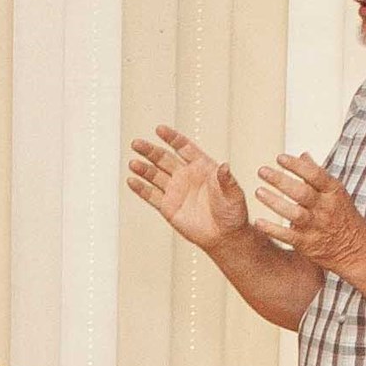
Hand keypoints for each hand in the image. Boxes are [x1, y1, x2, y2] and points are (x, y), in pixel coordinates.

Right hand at [124, 127, 251, 247]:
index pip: (183, 147)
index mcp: (202, 166)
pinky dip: (141, 188)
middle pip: (164, 158)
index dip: (171, 138)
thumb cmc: (233, 212)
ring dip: (143, 169)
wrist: (225, 235)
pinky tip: (131, 180)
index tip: (159, 130)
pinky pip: (151, 195)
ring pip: (155, 175)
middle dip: (150, 151)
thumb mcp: (233, 192)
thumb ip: (226, 179)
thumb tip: (224, 166)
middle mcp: (186, 176)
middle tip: (137, 144)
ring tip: (133, 163)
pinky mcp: (168, 207)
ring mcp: (175, 191)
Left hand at [249, 153, 365, 270]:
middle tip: (262, 171)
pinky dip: (272, 229)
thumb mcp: (336, 194)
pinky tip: (258, 222)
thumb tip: (303, 155)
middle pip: (301, 192)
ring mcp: (317, 227)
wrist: (357, 251)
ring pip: (294, 213)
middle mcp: (326, 209)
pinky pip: (288, 236)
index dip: (296, 165)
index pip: (315, 175)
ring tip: (259, 191)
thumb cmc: (344, 219)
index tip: (279, 158)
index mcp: (333, 193)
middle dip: (280, 180)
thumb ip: (317, 175)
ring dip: (275, 202)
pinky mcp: (308, 244)